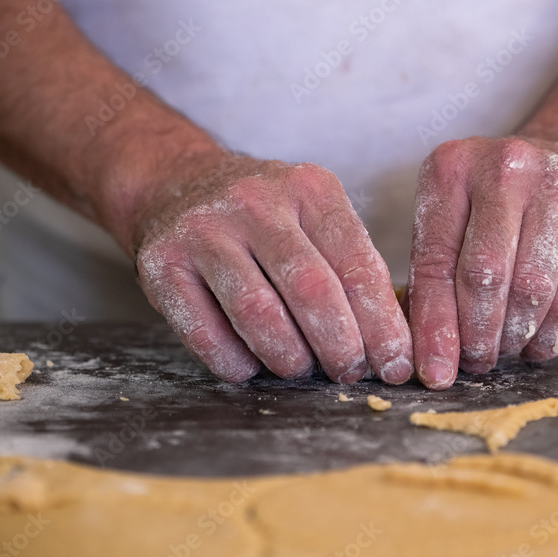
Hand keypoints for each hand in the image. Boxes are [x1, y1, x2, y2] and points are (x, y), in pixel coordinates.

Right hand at [132, 152, 412, 383]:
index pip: (358, 264)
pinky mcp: (161, 261)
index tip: (396, 364)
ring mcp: (204, 229)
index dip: (382, 324)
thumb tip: (392, 345)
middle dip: (340, 345)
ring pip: (259, 312)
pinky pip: (205, 332)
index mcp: (310, 189)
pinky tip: (250, 366)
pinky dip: (235, 362)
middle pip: (311, 289)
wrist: (177, 183)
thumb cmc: (266, 218)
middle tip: (349, 373)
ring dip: (288, 357)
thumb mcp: (314, 217)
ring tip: (300, 369)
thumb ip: (350, 267)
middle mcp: (256, 201)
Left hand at [407, 136, 557, 388]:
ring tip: (503, 350)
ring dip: (514, 335)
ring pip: (532, 287)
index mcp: (452, 169)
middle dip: (477, 334)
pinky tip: (535, 344)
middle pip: (486, 274)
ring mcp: (557, 188)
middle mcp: (505, 169)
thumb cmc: (493, 204)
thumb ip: (432, 277)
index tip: (435, 371)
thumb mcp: (450, 219)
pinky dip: (551, 332)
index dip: (434, 325)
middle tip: (475, 363)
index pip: (435, 260)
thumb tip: (430, 357)